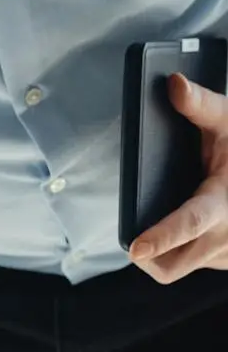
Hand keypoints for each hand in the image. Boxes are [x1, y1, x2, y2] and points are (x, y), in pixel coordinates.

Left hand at [129, 74, 227, 280]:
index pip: (191, 223)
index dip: (162, 237)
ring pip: (178, 267)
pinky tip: (182, 226)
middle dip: (147, 256)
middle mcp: (227, 236)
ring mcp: (226, 253)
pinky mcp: (225, 259)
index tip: (136, 246)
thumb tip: (174, 84)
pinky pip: (192, 263)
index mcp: (225, 203)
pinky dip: (180, 250)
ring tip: (156, 230)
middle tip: (133, 238)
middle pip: (170, 265)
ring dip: (162, 255)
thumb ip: (201, 105)